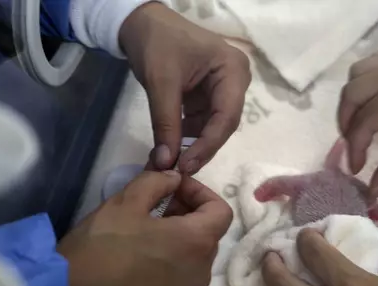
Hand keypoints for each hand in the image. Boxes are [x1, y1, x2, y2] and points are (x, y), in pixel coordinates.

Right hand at [58, 171, 232, 285]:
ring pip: (194, 257)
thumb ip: (157, 183)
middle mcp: (201, 271)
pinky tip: (138, 257)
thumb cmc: (100, 247)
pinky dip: (169, 261)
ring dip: (179, 237)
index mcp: (197, 242)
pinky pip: (179, 278)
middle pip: (209, 234)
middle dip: (189, 213)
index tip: (173, 188)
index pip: (221, 211)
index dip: (200, 193)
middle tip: (157, 204)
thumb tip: (174, 179)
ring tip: (145, 229)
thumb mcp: (126, 202)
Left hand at [119, 3, 250, 172]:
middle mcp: (235, 82)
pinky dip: (186, 137)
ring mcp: (223, 91)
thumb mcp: (160, 82)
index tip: (186, 166)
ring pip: (212, 128)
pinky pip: (201, 123)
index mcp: (233, 71)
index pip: (227, 117)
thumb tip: (165, 163)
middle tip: (178, 171)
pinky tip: (170, 150)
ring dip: (192, 146)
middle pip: (222, 125)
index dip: (208, 145)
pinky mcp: (208, 97)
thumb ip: (165, 123)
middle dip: (200, 149)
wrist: (142, 23)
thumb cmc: (156, 43)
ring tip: (170, 164)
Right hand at [338, 50, 377, 197]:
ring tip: (359, 122)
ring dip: (352, 99)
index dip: (355, 147)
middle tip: (353, 147)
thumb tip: (372, 190)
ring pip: (358, 73)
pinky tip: (372, 99)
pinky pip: (373, 62)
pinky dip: (365, 81)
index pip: (366, 120)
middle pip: (353, 93)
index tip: (357, 169)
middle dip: (346, 123)